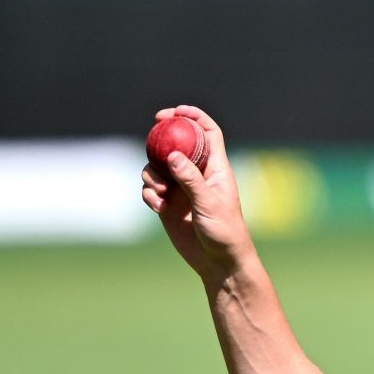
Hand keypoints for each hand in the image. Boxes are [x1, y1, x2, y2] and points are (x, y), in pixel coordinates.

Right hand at [140, 105, 254, 280]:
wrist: (218, 262)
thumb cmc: (224, 232)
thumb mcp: (208, 204)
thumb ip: (191, 179)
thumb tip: (174, 154)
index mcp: (216, 168)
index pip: (208, 133)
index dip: (193, 117)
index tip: (175, 111)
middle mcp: (197, 174)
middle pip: (176, 144)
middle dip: (162, 138)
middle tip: (152, 132)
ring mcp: (181, 189)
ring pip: (157, 167)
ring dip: (152, 174)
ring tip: (162, 193)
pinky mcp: (168, 204)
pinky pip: (150, 189)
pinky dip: (149, 194)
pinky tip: (158, 206)